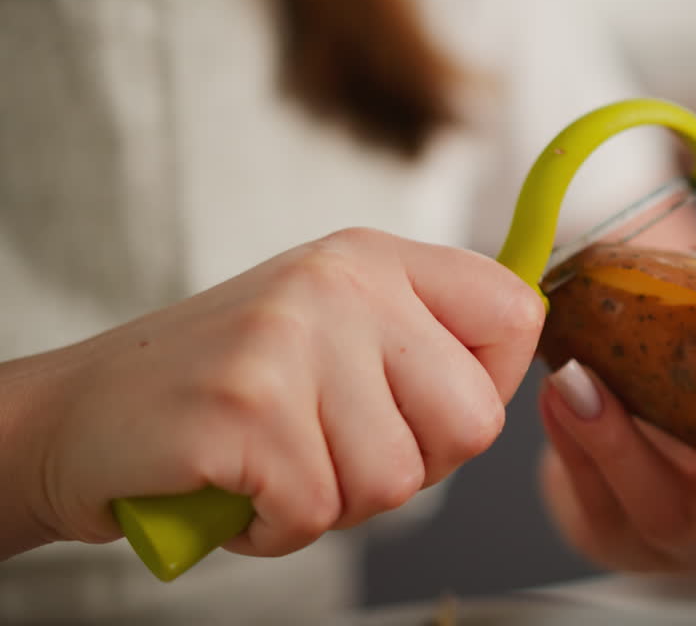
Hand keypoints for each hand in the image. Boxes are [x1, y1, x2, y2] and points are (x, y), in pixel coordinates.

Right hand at [2, 228, 542, 558]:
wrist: (76, 416)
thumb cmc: (221, 385)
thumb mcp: (333, 328)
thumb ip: (421, 338)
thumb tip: (528, 345)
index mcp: (376, 259)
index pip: (513, 311)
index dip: (486, 385)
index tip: (425, 404)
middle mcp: (343, 284)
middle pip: (473, 420)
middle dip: (412, 465)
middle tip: (332, 447)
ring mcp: (294, 339)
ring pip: (397, 479)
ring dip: (334, 501)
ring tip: (273, 460)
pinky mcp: (247, 405)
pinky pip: (317, 511)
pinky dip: (276, 527)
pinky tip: (236, 486)